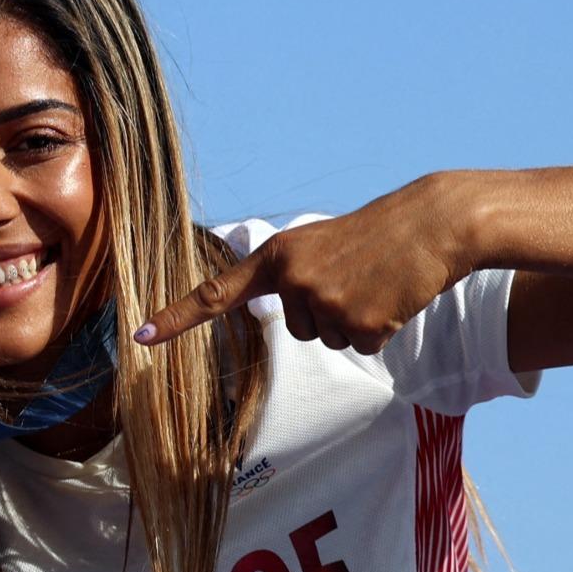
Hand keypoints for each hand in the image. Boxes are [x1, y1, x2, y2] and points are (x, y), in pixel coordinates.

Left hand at [133, 177, 474, 352]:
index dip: (177, 318)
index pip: (216, 294)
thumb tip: (288, 315)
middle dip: (327, 311)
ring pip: (327, 339)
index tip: (141, 336)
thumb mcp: (318, 244)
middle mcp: (292, 281)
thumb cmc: (375, 234)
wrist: (431, 224)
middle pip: (296, 329)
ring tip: (374, 282)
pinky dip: (380, 329)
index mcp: (276, 257)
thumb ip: (290, 275)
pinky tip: (391, 298)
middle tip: (355, 276)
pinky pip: (360, 347)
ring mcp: (324, 304)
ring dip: (354, 319)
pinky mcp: (360, 325)